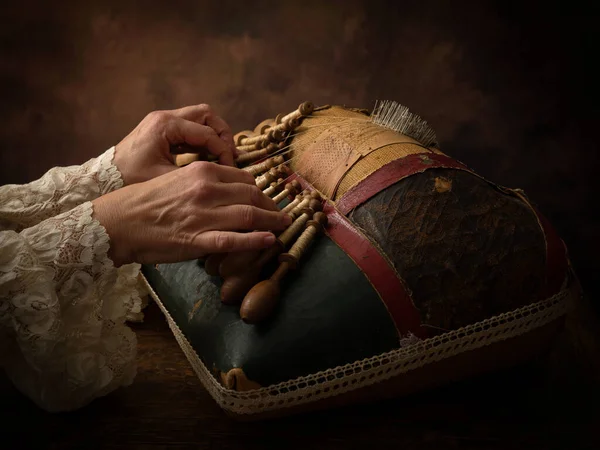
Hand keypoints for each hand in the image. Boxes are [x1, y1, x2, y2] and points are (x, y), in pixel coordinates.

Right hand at [92, 161, 291, 266]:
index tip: (267, 200)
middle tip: (281, 214)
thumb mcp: (177, 179)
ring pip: (250, 215)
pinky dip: (256, 240)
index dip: (260, 191)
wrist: (119, 221)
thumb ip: (203, 182)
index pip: (244, 179)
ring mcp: (204, 215)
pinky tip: (270, 240)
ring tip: (283, 225)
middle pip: (253, 196)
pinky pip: (234, 240)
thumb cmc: (146, 200)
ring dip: (272, 221)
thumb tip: (229, 191)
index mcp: (202, 171)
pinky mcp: (198, 240)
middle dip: (271, 206)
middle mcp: (207, 189)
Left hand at [113, 104, 235, 185]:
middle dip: (222, 134)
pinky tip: (206, 158)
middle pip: (207, 114)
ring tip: (220, 157)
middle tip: (229, 156)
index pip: (207, 132)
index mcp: (166, 125)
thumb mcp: (164, 178)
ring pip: (200, 118)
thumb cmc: (131, 179)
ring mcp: (163, 121)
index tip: (231, 169)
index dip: (223, 150)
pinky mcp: (162, 129)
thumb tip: (223, 177)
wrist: (103, 178)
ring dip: (213, 135)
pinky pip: (190, 128)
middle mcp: (165, 117)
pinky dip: (202, 139)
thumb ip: (194, 173)